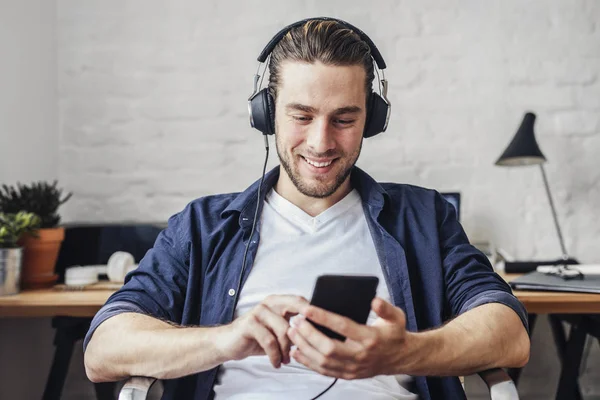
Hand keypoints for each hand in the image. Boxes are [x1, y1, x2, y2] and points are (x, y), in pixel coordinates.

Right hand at [219, 295, 309, 367]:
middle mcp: (269, 303)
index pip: (300, 301)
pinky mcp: (250, 323)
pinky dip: (275, 355)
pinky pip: (269, 341)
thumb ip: (293, 329)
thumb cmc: (256, 337)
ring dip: (287, 349)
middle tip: (307, 345)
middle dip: (304, 327)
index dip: (312, 313)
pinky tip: (276, 363)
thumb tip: (317, 335)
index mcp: (278, 302)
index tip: (321, 329)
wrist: (228, 342)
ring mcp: (259, 311)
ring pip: (284, 329)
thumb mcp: (277, 332)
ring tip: (286, 360)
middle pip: (295, 308)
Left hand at [287, 297, 409, 378]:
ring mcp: (353, 367)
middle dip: (308, 334)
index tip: (307, 309)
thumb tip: (374, 300)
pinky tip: (297, 352)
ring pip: (323, 361)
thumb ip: (385, 308)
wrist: (400, 358)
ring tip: (292, 333)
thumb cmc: (394, 334)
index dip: (323, 317)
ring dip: (304, 347)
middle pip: (329, 348)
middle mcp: (360, 355)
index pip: (343, 326)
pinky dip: (308, 362)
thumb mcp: (396, 317)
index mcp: (371, 338)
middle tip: (296, 321)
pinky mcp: (348, 375)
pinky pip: (324, 371)